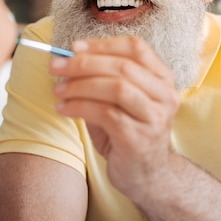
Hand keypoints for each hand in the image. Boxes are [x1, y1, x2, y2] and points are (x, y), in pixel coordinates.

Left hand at [50, 36, 179, 197]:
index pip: (135, 47)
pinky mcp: (139, 138)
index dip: (102, 44)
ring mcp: (155, 117)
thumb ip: (99, 79)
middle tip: (55, 66)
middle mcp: (165, 95)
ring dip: (80, 86)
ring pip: (116, 88)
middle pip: (123, 67)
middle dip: (84, 64)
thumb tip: (65, 61)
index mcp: (162, 78)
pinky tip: (63, 109)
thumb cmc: (125, 132)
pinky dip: (79, 107)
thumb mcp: (116, 101)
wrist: (145, 176)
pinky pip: (106, 114)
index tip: (73, 47)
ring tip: (58, 91)